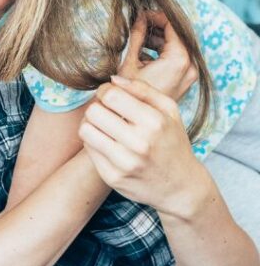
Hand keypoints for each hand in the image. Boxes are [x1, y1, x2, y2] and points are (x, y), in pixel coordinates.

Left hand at [79, 76, 209, 218]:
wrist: (179, 186)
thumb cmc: (172, 142)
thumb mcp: (169, 111)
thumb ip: (143, 90)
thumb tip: (112, 79)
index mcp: (154, 122)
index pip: (111, 96)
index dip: (105, 91)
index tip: (110, 95)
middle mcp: (139, 143)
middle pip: (93, 111)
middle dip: (97, 107)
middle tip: (106, 111)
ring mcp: (124, 163)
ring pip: (85, 130)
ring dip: (91, 124)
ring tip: (104, 125)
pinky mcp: (112, 177)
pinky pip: (88, 149)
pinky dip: (94, 142)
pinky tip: (107, 142)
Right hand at [115, 12, 197, 100]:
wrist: (132, 122)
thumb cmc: (128, 95)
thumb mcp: (130, 61)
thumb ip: (138, 36)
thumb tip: (140, 18)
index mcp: (179, 60)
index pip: (173, 26)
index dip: (157, 17)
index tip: (142, 14)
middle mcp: (189, 67)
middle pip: (177, 37)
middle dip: (157, 28)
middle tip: (138, 23)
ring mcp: (188, 75)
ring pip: (176, 48)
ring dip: (158, 41)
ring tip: (138, 38)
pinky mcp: (183, 81)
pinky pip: (176, 60)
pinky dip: (162, 53)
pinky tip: (143, 54)